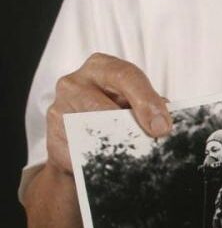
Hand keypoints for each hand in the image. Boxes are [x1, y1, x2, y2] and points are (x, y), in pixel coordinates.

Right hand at [47, 52, 171, 175]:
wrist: (79, 136)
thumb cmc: (113, 109)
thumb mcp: (132, 98)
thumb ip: (148, 103)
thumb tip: (161, 120)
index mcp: (100, 66)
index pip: (127, 76)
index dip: (147, 101)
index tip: (162, 126)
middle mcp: (75, 83)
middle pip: (107, 107)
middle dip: (134, 127)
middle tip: (152, 142)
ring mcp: (59, 110)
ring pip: (93, 132)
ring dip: (118, 145)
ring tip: (134, 152)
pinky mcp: (52, 138)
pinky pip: (81, 153)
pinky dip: (102, 159)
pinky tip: (114, 161)